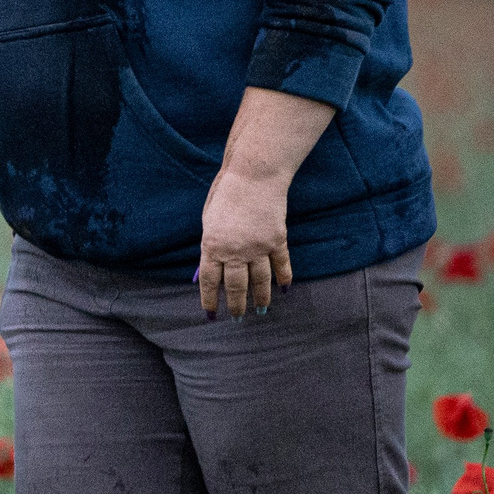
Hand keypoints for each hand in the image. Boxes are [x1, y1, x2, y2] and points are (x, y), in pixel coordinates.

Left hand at [198, 167, 292, 318]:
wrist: (254, 176)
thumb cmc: (225, 194)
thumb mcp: (209, 220)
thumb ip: (211, 244)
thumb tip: (210, 269)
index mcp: (212, 246)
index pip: (211, 281)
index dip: (211, 300)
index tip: (212, 315)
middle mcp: (235, 251)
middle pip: (236, 286)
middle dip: (237, 304)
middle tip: (238, 318)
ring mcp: (258, 247)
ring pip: (260, 280)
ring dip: (261, 297)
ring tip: (262, 309)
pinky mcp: (277, 240)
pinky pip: (281, 265)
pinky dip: (284, 278)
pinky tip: (284, 289)